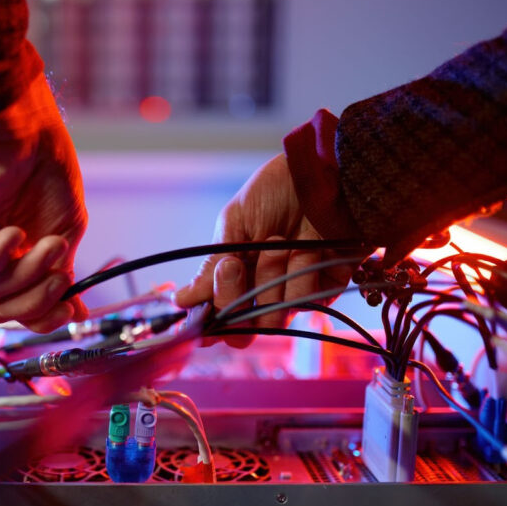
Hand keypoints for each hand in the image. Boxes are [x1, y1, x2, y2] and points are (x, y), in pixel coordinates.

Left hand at [0, 74, 87, 332]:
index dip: (44, 316)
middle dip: (36, 301)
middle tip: (60, 275)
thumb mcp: (64, 233)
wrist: (26, 128)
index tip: (72, 308)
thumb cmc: (45, 169)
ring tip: (46, 242)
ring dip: (26, 273)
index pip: (18, 309)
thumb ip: (62, 276)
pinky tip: (13, 232)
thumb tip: (74, 314)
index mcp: (10, 260)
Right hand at [174, 154, 355, 346]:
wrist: (323, 174)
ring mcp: (292, 292)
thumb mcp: (235, 223)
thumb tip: (181, 301)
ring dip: (270, 279)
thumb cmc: (275, 191)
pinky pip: (306, 304)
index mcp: (234, 275)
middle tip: (235, 266)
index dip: (207, 323)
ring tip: (278, 242)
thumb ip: (211, 266)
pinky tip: (307, 248)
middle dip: (234, 298)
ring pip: (272, 318)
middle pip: (241, 331)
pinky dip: (302, 276)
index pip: (216, 317)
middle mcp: (261, 290)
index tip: (201, 312)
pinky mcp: (325, 290)